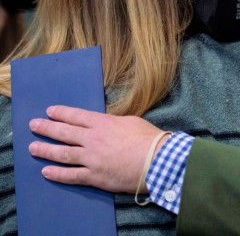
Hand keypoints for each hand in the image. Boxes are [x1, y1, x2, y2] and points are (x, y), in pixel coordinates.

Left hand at [28, 105, 170, 192]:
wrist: (157, 160)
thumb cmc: (149, 139)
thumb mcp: (131, 122)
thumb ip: (113, 123)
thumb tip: (105, 125)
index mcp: (103, 124)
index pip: (76, 116)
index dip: (61, 113)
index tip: (49, 111)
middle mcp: (93, 140)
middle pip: (64, 133)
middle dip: (47, 128)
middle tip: (34, 125)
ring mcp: (91, 159)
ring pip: (62, 154)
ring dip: (46, 150)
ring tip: (33, 147)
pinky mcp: (94, 176)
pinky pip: (71, 175)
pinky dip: (57, 174)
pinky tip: (46, 171)